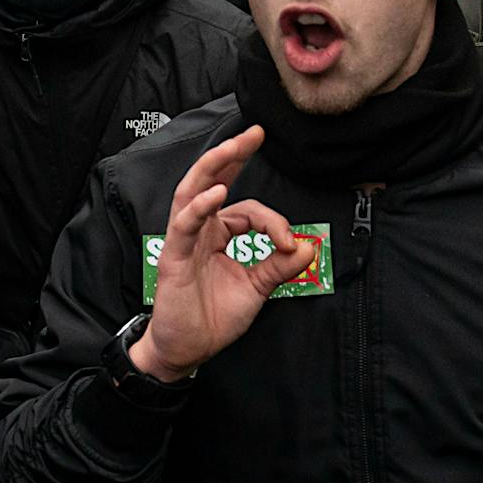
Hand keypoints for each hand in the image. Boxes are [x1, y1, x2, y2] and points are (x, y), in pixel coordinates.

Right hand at [130, 124, 313, 383]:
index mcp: (218, 233)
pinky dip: (200, 207)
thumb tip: (309, 246)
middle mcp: (199, 229)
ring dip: (214, 166)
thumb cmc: (213, 317)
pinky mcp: (173, 256)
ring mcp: (183, 240)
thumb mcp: (257, 288)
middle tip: (256, 132)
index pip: (248, 210)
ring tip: (234, 147)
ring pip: (193, 191)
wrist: (188, 349)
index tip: (292, 245)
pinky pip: (184, 224)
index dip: (275, 222)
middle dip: (233, 154)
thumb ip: (280, 265)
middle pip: (212, 179)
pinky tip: (218, 193)